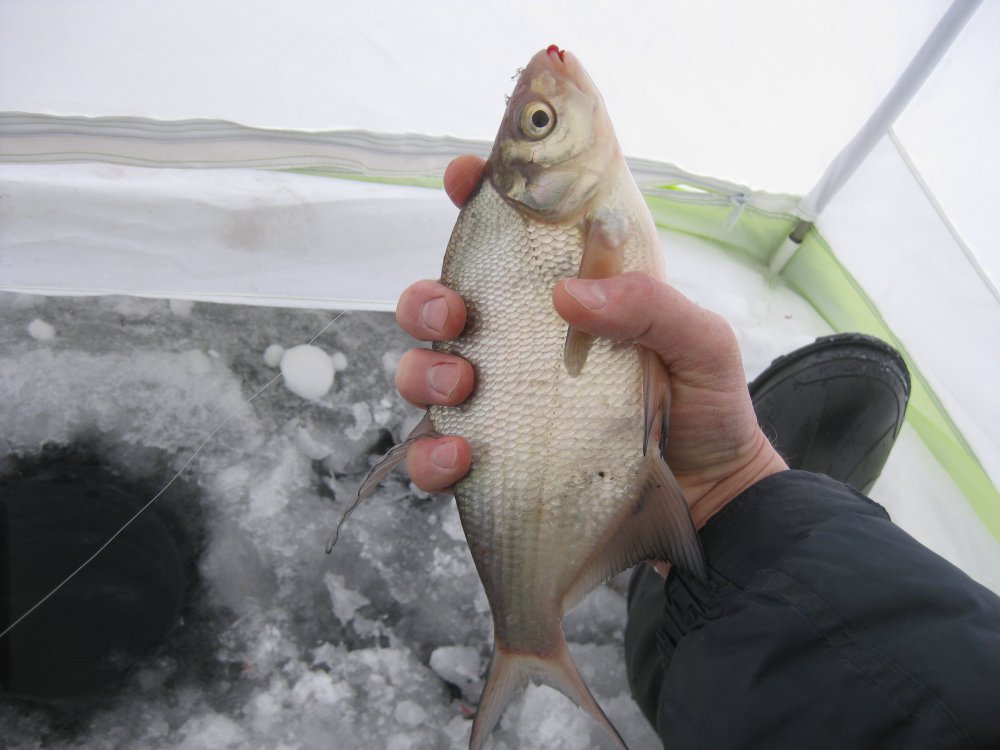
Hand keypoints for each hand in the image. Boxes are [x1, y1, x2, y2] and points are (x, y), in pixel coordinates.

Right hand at [395, 156, 785, 524]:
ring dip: (423, 372)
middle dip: (425, 300)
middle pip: (440, 305)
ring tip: (461, 385)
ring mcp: (503, 402)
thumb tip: (570, 295)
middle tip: (454, 314)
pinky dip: (431, 455)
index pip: (509, 238)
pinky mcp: (495, 461)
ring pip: (422, 373)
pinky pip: (435, 454)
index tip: (463, 178)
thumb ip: (653, 305)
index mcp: (567, 298)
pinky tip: (460, 456)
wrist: (712, 496)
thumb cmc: (706, 407)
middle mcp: (522, 345)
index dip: (477, 198)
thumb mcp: (701, 343)